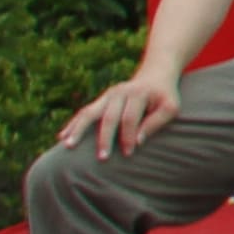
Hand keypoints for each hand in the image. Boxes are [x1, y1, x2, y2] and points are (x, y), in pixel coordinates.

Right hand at [61, 71, 179, 154]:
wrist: (155, 76)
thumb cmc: (165, 96)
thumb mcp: (170, 107)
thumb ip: (157, 122)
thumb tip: (139, 141)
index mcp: (138, 93)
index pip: (130, 118)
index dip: (129, 136)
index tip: (129, 153)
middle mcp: (120, 92)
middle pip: (109, 117)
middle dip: (105, 138)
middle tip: (102, 158)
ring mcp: (108, 95)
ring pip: (89, 113)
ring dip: (78, 130)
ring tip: (68, 145)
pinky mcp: (101, 100)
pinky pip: (84, 112)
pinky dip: (73, 124)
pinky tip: (62, 137)